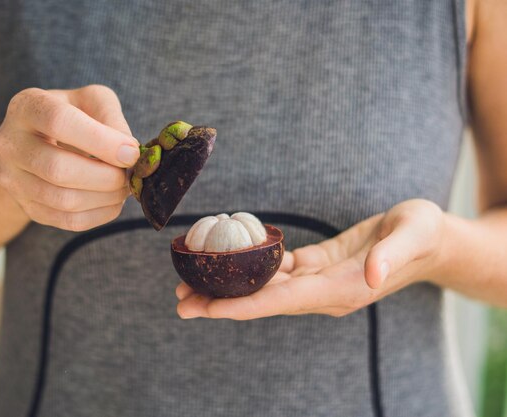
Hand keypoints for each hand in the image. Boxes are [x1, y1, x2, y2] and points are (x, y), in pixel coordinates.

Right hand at [0, 85, 138, 230]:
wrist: (41, 140)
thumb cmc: (73, 115)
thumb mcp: (92, 101)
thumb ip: (112, 118)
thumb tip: (128, 153)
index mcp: (26, 107)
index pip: (60, 122)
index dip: (101, 141)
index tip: (131, 153)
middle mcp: (9, 144)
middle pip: (58, 169)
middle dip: (105, 176)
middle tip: (128, 174)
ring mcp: (13, 180)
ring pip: (64, 200)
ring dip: (105, 198)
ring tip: (123, 186)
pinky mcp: (26, 207)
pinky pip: (68, 221)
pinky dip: (99, 214)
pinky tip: (112, 201)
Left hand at [176, 199, 445, 319]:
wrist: (429, 240)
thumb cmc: (423, 234)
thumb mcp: (412, 234)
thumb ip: (391, 254)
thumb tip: (369, 275)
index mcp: (340, 290)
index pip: (281, 302)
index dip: (242, 306)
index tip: (206, 309)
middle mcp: (322, 293)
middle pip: (263, 301)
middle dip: (221, 302)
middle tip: (179, 301)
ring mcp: (317, 283)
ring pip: (264, 288)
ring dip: (227, 286)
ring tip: (189, 282)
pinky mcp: (315, 267)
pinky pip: (276, 271)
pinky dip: (248, 267)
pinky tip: (225, 261)